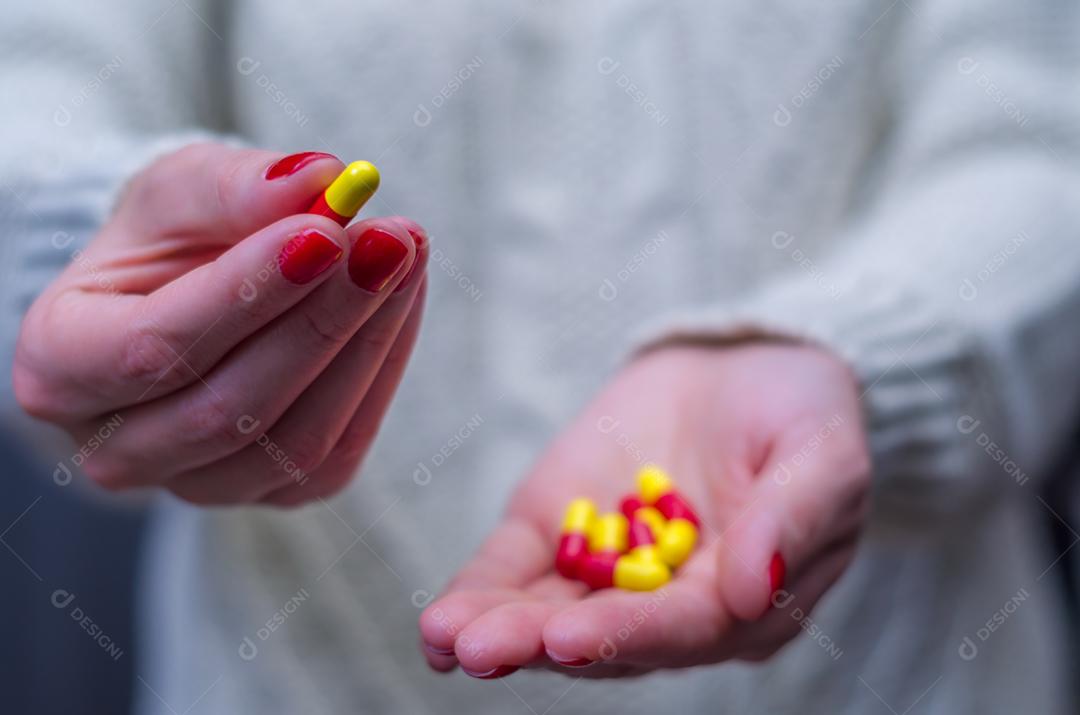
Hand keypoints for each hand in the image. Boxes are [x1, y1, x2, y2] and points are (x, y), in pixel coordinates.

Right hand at [14, 143, 427, 505]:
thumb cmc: (170, 239)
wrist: (189, 290)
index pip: (154, 347)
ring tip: (406, 255)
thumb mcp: (186, 190)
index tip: (325, 231)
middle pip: (232, 408)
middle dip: (323, 319)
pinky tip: (403, 299)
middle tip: (390, 240)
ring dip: (367, 343)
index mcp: (60, 367)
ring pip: (297, 441)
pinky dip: (382, 369)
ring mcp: (197, 484)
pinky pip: (340, 449)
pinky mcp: (272, 492)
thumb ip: (240, 185)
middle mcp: (118, 447)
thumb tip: (320, 178)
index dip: (248, 293)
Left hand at [420, 343, 869, 676]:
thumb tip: (753, 592)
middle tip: (483, 649)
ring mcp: (607, 569)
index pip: (684, 628)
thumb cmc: (803, 413)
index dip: (628, 633)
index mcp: (743, 602)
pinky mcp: (559, 530)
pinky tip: (438, 625)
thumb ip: (790, 521)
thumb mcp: (823, 454)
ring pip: (550, 612)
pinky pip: (516, 569)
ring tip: (448, 638)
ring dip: (499, 630)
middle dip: (543, 643)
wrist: (746, 364)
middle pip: (605, 635)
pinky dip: (479, 593)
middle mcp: (668, 602)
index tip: (571, 636)